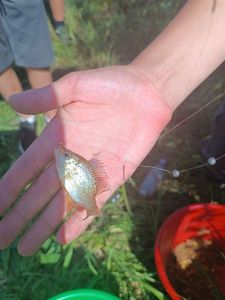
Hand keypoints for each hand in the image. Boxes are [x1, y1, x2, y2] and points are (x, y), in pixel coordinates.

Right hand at [0, 65, 170, 254]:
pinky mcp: (113, 177)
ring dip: (45, 225)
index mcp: (57, 138)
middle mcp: (70, 158)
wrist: (147, 93)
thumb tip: (12, 101)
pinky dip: (80, 220)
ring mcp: (91, 170)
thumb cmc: (111, 85)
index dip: (9, 189)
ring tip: (26, 247)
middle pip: (40, 193)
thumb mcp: (76, 85)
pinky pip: (94, 203)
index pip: (27, 169)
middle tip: (3, 239)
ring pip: (63, 203)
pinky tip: (64, 237)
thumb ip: (47, 97)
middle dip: (20, 216)